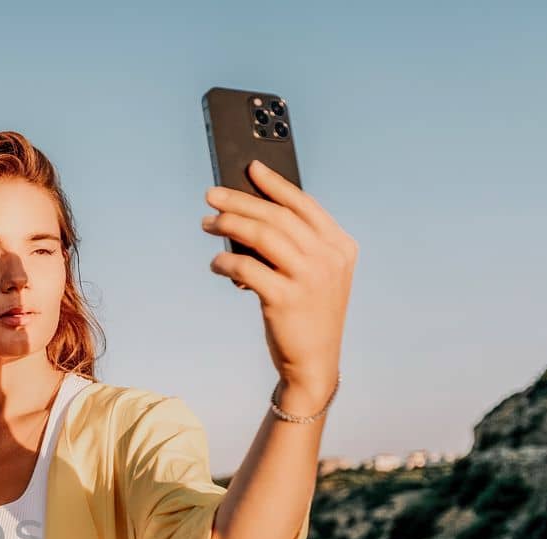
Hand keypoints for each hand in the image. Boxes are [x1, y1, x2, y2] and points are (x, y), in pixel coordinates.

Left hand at [201, 159, 355, 397]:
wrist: (314, 362)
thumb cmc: (306, 315)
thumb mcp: (314, 276)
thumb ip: (296, 246)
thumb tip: (248, 216)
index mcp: (340, 246)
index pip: (304, 204)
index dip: (276, 184)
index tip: (251, 168)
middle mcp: (329, 258)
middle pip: (277, 216)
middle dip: (240, 201)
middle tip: (211, 195)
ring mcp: (309, 278)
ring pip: (262, 235)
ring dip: (228, 225)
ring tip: (207, 223)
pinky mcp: (285, 299)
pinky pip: (247, 267)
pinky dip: (226, 261)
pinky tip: (215, 262)